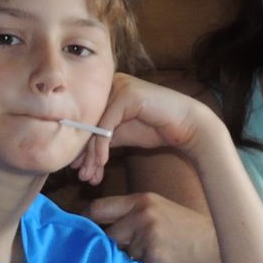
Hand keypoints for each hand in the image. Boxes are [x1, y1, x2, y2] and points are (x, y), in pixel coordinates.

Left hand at [69, 76, 213, 185]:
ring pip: (95, 126)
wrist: (187, 126)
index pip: (86, 122)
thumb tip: (75, 158)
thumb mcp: (121, 135)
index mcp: (106, 90)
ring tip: (90, 176)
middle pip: (88, 123)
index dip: (81, 147)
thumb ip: (100, 140)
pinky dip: (102, 146)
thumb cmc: (155, 129)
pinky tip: (102, 163)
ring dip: (92, 155)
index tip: (78, 170)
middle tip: (83, 177)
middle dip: (85, 154)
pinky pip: (107, 124)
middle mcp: (109, 84)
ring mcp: (118, 86)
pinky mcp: (126, 94)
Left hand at [87, 192, 222, 262]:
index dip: (89, 223)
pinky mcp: (153, 259)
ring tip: (157, 261)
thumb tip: (99, 233)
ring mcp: (147, 236)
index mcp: (142, 200)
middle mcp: (142, 214)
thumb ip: (134, 216)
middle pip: (106, 236)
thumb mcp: (163, 212)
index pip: (98, 208)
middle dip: (114, 249)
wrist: (221, 249)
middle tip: (130, 256)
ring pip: (121, 257)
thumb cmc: (192, 234)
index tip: (87, 235)